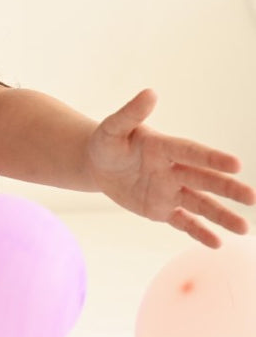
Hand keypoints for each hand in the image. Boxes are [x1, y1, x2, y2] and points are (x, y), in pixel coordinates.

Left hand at [88, 89, 254, 246]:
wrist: (98, 164)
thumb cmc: (108, 142)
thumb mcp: (113, 128)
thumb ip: (131, 114)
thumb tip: (150, 93)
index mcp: (165, 148)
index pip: (192, 153)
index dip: (212, 159)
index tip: (236, 164)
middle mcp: (174, 170)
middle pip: (204, 180)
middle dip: (227, 189)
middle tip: (252, 197)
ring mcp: (170, 191)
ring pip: (199, 204)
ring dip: (221, 216)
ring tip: (244, 229)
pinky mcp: (161, 209)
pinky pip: (182, 222)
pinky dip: (198, 232)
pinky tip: (217, 243)